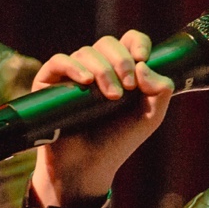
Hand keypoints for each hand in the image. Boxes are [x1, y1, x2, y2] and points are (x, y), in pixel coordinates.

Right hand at [29, 31, 174, 207]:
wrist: (88, 167)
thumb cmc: (118, 141)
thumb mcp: (150, 116)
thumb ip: (160, 90)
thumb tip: (143, 64)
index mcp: (120, 69)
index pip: (129, 40)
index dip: (138, 43)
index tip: (144, 59)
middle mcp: (95, 67)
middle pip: (108, 43)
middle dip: (122, 61)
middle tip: (129, 87)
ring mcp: (71, 73)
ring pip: (86, 52)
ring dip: (103, 70)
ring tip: (112, 97)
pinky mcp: (49, 82)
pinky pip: (59, 61)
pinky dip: (73, 67)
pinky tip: (86, 82)